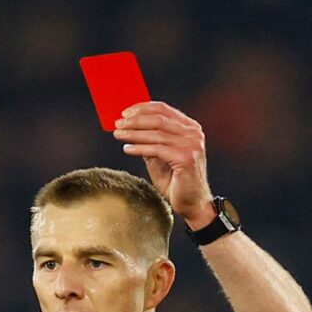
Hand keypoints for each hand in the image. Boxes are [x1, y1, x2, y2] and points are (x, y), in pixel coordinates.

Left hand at [112, 100, 214, 227]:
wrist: (192, 203)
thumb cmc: (176, 181)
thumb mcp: (160, 157)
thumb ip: (150, 141)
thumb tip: (129, 128)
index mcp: (190, 128)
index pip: (163, 109)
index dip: (142, 108)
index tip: (124, 113)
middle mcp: (194, 133)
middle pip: (158, 119)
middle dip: (135, 120)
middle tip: (117, 123)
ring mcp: (192, 144)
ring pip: (156, 133)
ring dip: (134, 133)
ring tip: (118, 134)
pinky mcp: (186, 158)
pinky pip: (157, 149)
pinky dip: (139, 148)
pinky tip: (127, 149)